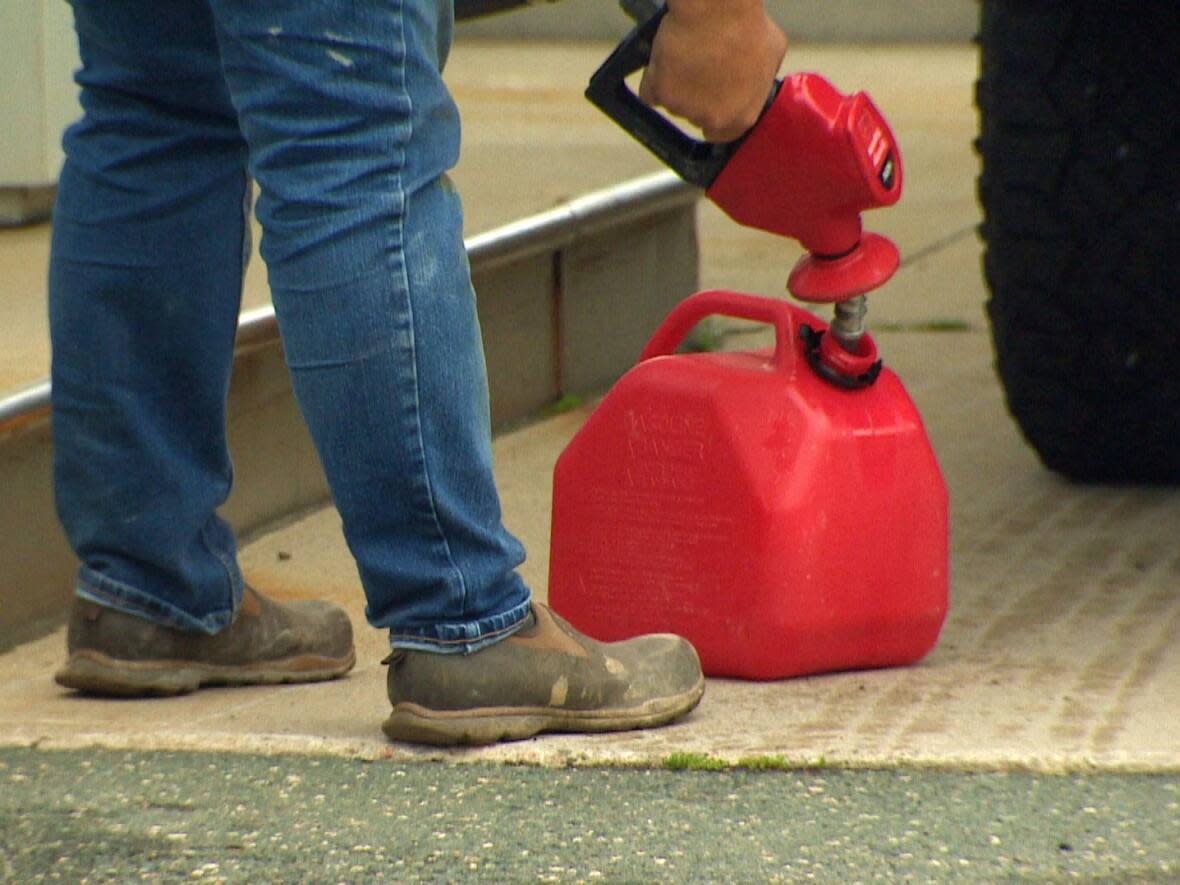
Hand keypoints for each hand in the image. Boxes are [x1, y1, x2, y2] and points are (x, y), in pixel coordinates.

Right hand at [638, 0, 786, 142]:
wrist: (717, 11)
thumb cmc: (746, 27)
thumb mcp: (771, 54)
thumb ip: (760, 77)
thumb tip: (756, 74)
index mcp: (741, 117)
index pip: (722, 134)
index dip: (715, 116)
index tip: (711, 101)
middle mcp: (712, 118)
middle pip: (695, 116)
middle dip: (696, 96)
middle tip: (701, 68)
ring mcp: (683, 108)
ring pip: (673, 102)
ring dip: (676, 85)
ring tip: (687, 56)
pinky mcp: (659, 93)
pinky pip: (650, 92)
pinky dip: (653, 78)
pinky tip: (665, 60)